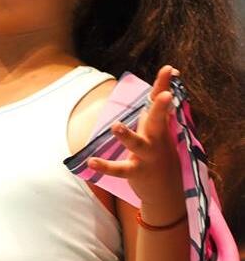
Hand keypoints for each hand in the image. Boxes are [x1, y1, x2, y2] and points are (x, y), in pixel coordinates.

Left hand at [87, 65, 185, 222]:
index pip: (161, 103)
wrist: (167, 192)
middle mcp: (156, 139)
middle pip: (159, 121)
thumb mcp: (160, 131)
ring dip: (127, 136)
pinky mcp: (136, 172)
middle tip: (165, 95)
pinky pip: (120, 169)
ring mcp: (147, 156)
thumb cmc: (160, 154)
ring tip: (116, 126)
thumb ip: (159, 112)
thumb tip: (163, 90)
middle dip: (161, 108)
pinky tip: (91, 162)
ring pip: (138, 144)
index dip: (164, 85)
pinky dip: (106, 166)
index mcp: (159, 127)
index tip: (169, 69)